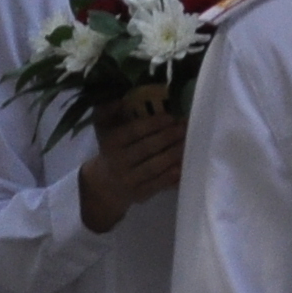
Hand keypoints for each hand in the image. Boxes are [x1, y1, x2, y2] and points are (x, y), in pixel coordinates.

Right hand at [76, 100, 186, 233]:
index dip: (153, 124)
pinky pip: (160, 184)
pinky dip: (173, 175)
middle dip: (169, 137)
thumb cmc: (110, 148)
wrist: (104, 184)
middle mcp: (118, 162)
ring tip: (189, 142)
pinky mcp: (140, 195)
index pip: (134, 132)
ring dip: (174, 154)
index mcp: (110, 142)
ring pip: (155, 167)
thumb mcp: (103, 127)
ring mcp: (129, 181)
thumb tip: (120, 97)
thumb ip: (108, 110)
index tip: (171, 116)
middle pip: (147, 149)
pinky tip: (185, 164)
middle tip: (186, 127)